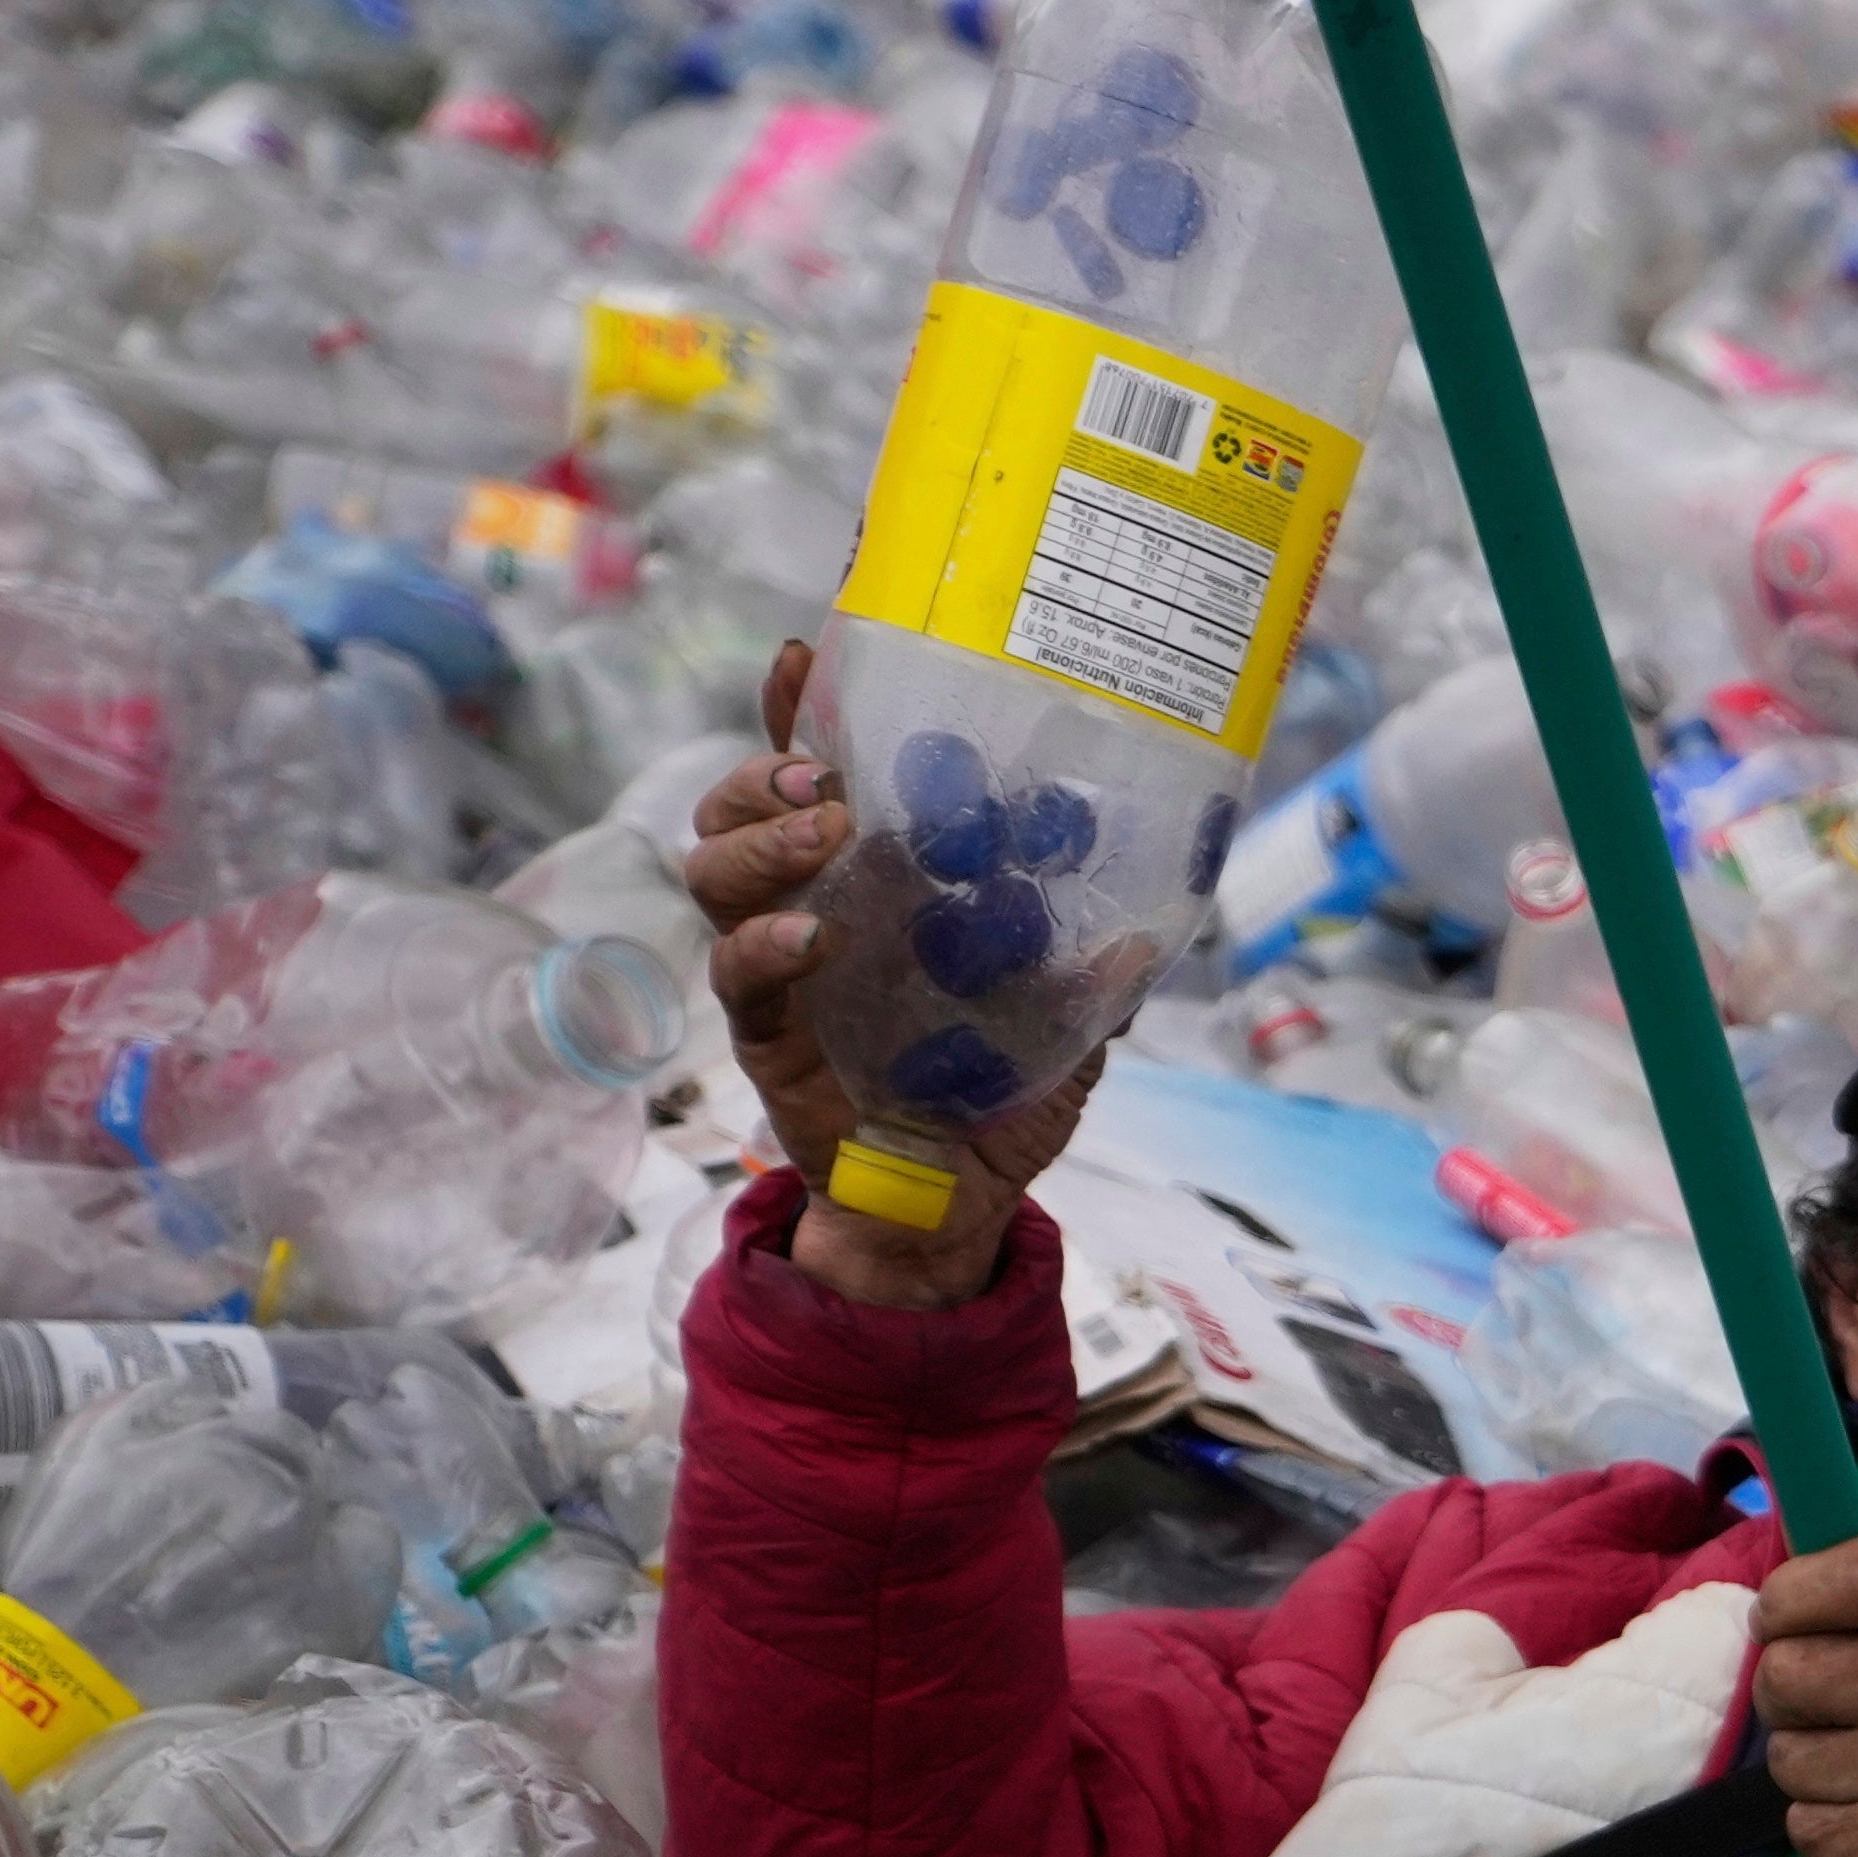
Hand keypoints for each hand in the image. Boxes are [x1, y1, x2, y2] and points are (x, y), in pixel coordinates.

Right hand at [686, 639, 1137, 1314]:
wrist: (955, 1205)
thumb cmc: (995, 1098)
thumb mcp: (1062, 1030)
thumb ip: (1092, 979)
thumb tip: (1144, 930)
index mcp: (877, 883)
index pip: (821, 776)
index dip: (804, 710)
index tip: (810, 651)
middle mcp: (812, 906)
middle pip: (740, 804)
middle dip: (769, 768)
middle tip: (831, 773)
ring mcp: (779, 965)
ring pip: (713, 868)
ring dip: (762, 836)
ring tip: (827, 829)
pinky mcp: (766, 1034)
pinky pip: (737, 973)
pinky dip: (766, 943)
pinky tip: (813, 936)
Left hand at [1752, 1530, 1857, 1856]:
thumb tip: (1781, 1597)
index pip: (1846, 1572)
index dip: (1788, 1599)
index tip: (1788, 1624)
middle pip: (1788, 1670)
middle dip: (1792, 1698)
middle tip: (1837, 1714)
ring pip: (1788, 1757)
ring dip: (1817, 1773)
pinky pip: (1807, 1828)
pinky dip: (1834, 1833)